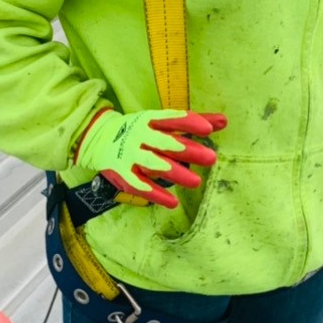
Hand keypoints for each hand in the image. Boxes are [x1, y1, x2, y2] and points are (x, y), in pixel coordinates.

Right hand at [75, 108, 226, 208]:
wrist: (98, 138)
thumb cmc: (138, 130)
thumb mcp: (160, 121)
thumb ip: (192, 123)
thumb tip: (224, 121)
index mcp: (149, 120)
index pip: (171, 119)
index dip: (189, 123)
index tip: (208, 129)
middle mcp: (139, 135)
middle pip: (166, 143)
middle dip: (188, 150)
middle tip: (211, 158)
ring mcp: (129, 155)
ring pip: (154, 164)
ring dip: (175, 173)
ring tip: (196, 182)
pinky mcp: (123, 173)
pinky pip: (140, 185)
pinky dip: (156, 194)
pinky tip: (173, 203)